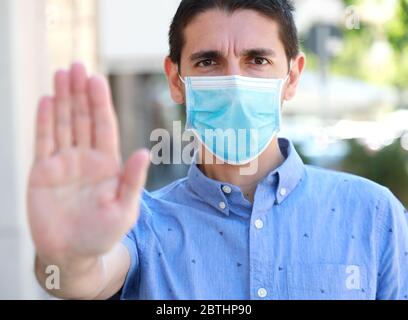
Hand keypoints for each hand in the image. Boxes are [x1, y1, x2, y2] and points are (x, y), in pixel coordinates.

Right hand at [28, 63, 149, 266]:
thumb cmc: (102, 235)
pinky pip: (43, 141)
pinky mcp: (42, 171)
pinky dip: (45, 121)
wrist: (72, 253)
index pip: (104, 126)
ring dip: (62, 99)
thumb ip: (132, 180)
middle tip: (76, 65)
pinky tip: (47, 101)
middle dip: (80, 92)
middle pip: (83, 118)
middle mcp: (86, 158)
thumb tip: (144, 152)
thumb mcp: (124, 209)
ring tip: (61, 73)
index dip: (100, 102)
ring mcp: (64, 163)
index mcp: (108, 164)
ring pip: (64, 124)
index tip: (96, 79)